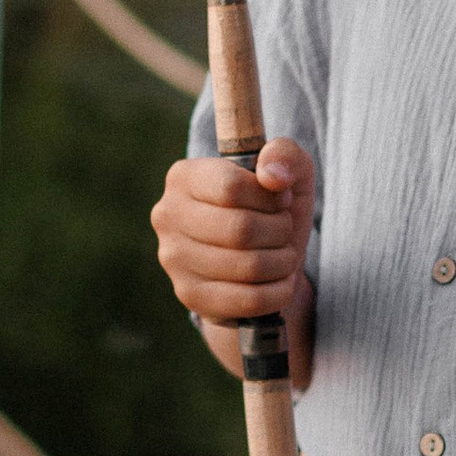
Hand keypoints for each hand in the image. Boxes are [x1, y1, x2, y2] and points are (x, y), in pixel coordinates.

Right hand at [151, 143, 314, 371]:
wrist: (262, 263)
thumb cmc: (271, 210)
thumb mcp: (288, 174)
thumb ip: (286, 156)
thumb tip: (271, 175)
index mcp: (184, 176)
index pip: (232, 187)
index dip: (270, 198)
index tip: (280, 201)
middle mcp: (167, 215)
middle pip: (241, 228)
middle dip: (279, 231)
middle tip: (284, 231)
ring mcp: (173, 259)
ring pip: (248, 266)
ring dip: (282, 262)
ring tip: (284, 255)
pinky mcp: (189, 296)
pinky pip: (247, 299)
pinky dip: (278, 292)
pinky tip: (281, 282)